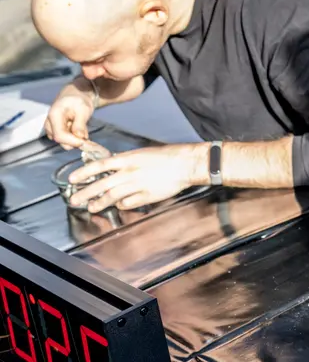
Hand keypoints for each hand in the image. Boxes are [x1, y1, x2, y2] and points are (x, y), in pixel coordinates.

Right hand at [44, 82, 96, 149]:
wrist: (75, 97)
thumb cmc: (78, 101)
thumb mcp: (83, 109)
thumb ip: (80, 124)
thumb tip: (79, 136)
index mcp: (54, 116)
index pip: (60, 135)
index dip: (72, 141)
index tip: (84, 141)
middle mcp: (50, 124)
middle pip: (61, 141)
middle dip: (76, 141)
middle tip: (86, 132)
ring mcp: (52, 130)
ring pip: (65, 143)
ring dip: (77, 139)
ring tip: (82, 126)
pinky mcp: (57, 133)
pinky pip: (68, 141)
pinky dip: (76, 138)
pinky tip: (79, 129)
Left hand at [68, 145, 203, 212]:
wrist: (184, 164)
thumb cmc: (164, 157)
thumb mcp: (140, 154)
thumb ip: (124, 163)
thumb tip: (110, 170)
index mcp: (127, 159)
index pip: (99, 166)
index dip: (83, 173)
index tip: (72, 179)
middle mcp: (129, 172)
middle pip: (102, 184)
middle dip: (85, 193)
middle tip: (74, 199)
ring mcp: (138, 185)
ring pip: (113, 196)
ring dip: (100, 203)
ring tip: (91, 207)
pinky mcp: (147, 196)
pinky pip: (129, 203)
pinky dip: (122, 205)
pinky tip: (119, 206)